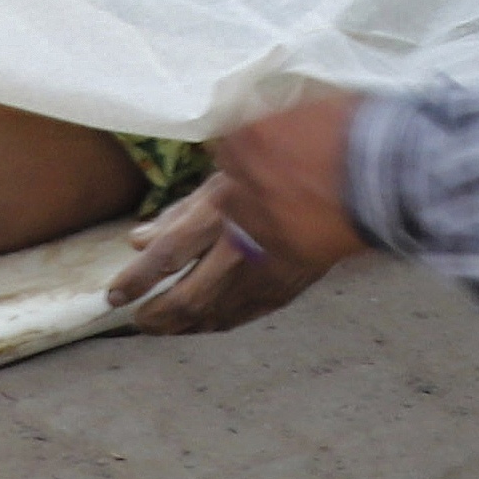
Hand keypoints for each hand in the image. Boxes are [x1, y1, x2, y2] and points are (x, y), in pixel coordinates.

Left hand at [106, 173, 337, 336]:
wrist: (363, 172)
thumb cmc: (291, 151)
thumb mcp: (228, 163)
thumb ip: (182, 206)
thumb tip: (140, 238)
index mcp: (222, 211)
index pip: (166, 256)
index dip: (136, 281)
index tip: (115, 296)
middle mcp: (241, 250)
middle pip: (188, 298)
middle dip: (157, 315)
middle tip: (137, 320)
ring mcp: (268, 274)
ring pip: (216, 314)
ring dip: (184, 325)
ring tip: (163, 327)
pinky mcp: (289, 286)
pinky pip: (245, 315)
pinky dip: (219, 322)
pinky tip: (207, 323)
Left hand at [207, 93, 368, 274]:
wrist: (393, 176)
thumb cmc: (363, 128)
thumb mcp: (320, 102)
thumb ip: (288, 114)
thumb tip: (276, 117)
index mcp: (256, 134)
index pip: (225, 138)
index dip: (239, 139)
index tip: (249, 141)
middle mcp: (250, 176)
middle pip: (226, 174)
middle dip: (240, 169)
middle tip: (260, 169)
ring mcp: (264, 216)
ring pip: (234, 210)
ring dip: (246, 200)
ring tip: (270, 199)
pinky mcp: (285, 247)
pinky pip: (262, 238)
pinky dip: (269, 228)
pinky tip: (289, 222)